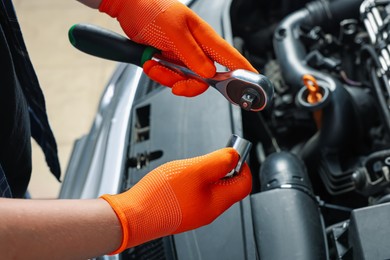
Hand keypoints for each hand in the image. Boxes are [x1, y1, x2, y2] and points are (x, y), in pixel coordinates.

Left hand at [99, 0, 256, 96]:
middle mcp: (197, 49)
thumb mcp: (174, 30)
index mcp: (205, 38)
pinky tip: (152, 63)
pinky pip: (171, 78)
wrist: (129, 8)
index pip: (231, 58)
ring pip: (186, 81)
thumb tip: (208, 73)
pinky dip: (160, 75)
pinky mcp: (171, 61)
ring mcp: (184, 56)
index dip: (244, 73)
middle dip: (189, 85)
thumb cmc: (153, 8)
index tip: (254, 86)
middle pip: (206, 79)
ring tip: (155, 64)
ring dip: (169, 78)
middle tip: (177, 85)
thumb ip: (192, 53)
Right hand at [101, 148, 251, 253]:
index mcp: (217, 202)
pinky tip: (182, 176)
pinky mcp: (182, 212)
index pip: (244, 184)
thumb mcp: (195, 170)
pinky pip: (197, 195)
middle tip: (214, 156)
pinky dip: (195, 182)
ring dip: (209, 174)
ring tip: (195, 165)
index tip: (234, 153)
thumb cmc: (161, 196)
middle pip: (228, 187)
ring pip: (211, 190)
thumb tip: (235, 156)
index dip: (243, 165)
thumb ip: (218, 161)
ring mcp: (195, 213)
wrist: (134, 216)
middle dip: (224, 168)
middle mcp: (209, 211)